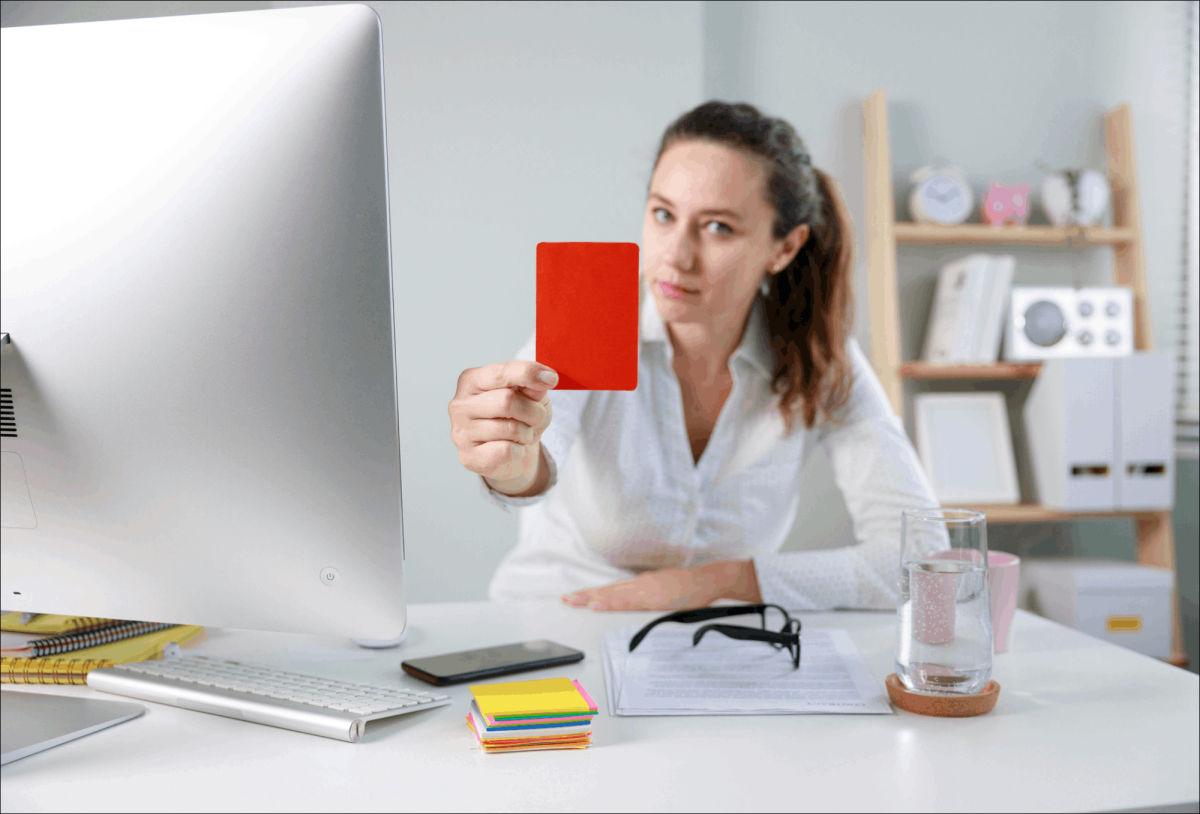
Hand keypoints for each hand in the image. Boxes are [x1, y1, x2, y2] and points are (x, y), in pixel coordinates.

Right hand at [449, 360, 557, 494]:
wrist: (513, 454)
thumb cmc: (519, 418)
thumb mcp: (532, 396)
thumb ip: (533, 386)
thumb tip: (541, 382)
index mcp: (471, 380)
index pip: (501, 372)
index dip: (529, 373)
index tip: (552, 378)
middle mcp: (460, 404)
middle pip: (507, 401)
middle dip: (533, 411)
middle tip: (537, 417)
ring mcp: (460, 432)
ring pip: (509, 429)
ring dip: (526, 433)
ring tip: (522, 434)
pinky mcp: (468, 457)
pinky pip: (506, 451)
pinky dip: (519, 450)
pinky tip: (512, 448)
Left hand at [561, 560, 761, 611]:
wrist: (709, 580)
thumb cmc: (691, 587)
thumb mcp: (666, 590)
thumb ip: (652, 596)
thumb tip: (640, 603)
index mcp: (643, 584)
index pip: (613, 589)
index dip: (594, 594)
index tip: (577, 596)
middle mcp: (641, 584)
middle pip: (609, 591)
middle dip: (586, 596)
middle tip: (567, 599)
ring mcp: (646, 590)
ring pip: (613, 596)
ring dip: (592, 599)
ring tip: (575, 602)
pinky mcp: (653, 598)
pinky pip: (627, 602)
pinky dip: (611, 603)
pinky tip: (598, 605)